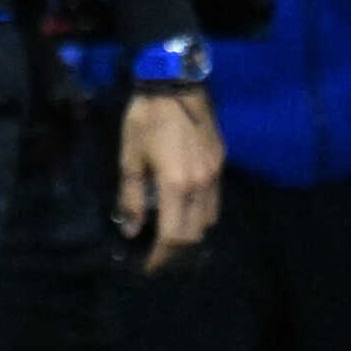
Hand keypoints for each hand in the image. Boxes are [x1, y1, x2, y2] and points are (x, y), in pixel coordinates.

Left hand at [116, 86, 223, 273]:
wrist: (176, 83)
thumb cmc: (146, 118)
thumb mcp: (129, 156)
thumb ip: (130, 197)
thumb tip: (130, 230)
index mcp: (176, 184)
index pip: (173, 235)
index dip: (161, 257)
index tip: (149, 267)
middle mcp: (201, 185)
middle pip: (194, 233)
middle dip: (175, 250)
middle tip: (158, 254)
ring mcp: (215, 174)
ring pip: (209, 219)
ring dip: (191, 233)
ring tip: (170, 234)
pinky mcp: (221, 164)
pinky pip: (215, 201)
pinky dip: (201, 214)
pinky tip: (185, 209)